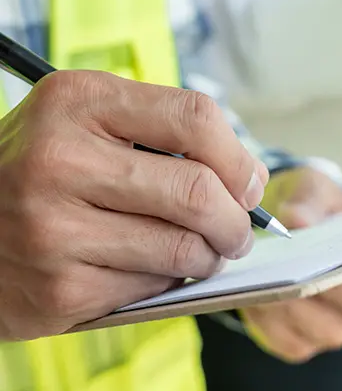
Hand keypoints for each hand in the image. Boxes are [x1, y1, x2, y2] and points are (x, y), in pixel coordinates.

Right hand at [0, 70, 266, 339]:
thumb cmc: (43, 162)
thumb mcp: (92, 118)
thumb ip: (168, 132)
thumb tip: (249, 178)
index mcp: (79, 101)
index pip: (195, 118)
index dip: (238, 156)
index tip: (248, 183)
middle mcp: (59, 160)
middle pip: (197, 190)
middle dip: (236, 220)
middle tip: (238, 230)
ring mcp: (54, 229)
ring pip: (183, 249)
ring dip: (209, 255)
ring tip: (202, 249)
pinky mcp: (57, 289)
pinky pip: (151, 289)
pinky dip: (167, 281)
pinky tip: (150, 266)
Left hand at [242, 167, 341, 362]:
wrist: (286, 224)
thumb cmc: (310, 204)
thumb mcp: (313, 188)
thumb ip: (309, 200)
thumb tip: (297, 220)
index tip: (335, 247)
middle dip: (325, 284)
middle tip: (291, 265)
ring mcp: (340, 324)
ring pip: (326, 329)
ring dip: (293, 306)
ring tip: (265, 278)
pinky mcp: (305, 341)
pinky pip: (292, 342)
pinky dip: (270, 322)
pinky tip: (253, 296)